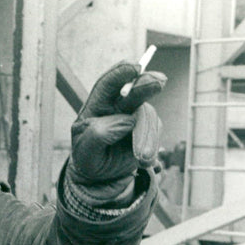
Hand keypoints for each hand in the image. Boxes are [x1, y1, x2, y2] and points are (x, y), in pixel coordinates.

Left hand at [69, 62, 165, 202]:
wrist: (101, 177)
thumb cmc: (88, 158)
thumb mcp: (85, 150)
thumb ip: (100, 134)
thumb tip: (126, 121)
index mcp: (97, 105)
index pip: (107, 84)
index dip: (120, 73)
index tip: (134, 67)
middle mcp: (118, 106)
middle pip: (135, 89)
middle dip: (146, 84)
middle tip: (159, 82)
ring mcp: (135, 116)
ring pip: (148, 115)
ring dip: (146, 135)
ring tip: (141, 157)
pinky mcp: (148, 128)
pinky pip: (155, 132)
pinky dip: (151, 146)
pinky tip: (144, 162)